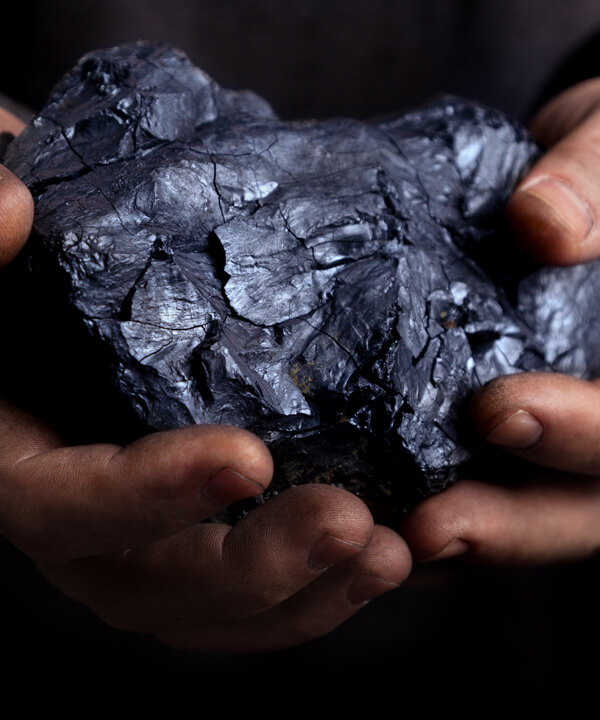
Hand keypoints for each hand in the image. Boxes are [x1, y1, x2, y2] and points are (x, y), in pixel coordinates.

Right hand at [0, 110, 409, 650]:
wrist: (52, 304)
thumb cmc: (24, 282)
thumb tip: (11, 208)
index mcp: (15, 465)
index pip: (62, 502)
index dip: (147, 495)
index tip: (246, 459)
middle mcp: (75, 526)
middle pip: (154, 583)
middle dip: (258, 567)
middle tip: (354, 525)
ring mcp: (138, 542)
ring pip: (215, 606)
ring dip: (308, 593)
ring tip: (392, 554)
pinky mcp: (193, 535)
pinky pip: (252, 591)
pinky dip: (321, 584)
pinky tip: (390, 552)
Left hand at [402, 80, 599, 565]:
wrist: (572, 168)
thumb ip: (598, 176)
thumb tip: (542, 226)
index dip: (584, 433)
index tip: (498, 412)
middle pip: (588, 503)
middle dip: (514, 523)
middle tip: (429, 529)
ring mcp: (561, 423)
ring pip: (533, 508)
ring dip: (465, 535)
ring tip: (386, 540)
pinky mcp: (502, 420)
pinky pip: (477, 477)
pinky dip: (428, 501)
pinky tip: (369, 507)